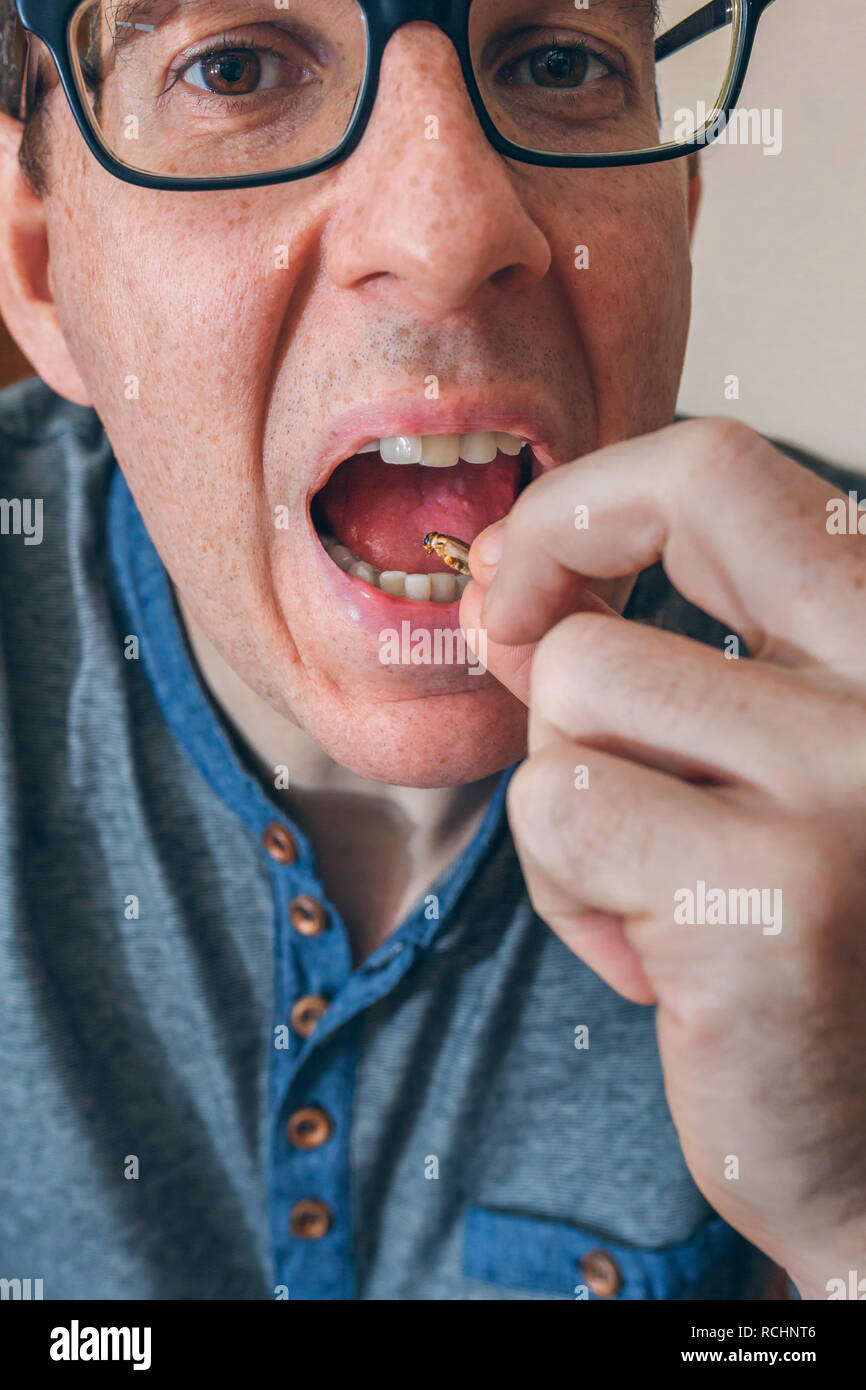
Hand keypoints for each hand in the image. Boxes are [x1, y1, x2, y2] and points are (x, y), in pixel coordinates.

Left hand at [460, 418, 865, 1297]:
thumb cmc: (797, 941)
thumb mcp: (765, 763)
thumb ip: (682, 659)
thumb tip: (516, 587)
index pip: (723, 473)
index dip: (584, 505)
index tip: (520, 583)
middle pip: (655, 535)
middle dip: (545, 602)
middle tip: (521, 668)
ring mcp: (849, 785)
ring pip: (576, 693)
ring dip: (573, 799)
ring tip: (655, 888)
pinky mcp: (773, 898)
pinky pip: (562, 812)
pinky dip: (572, 890)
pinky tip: (659, 959)